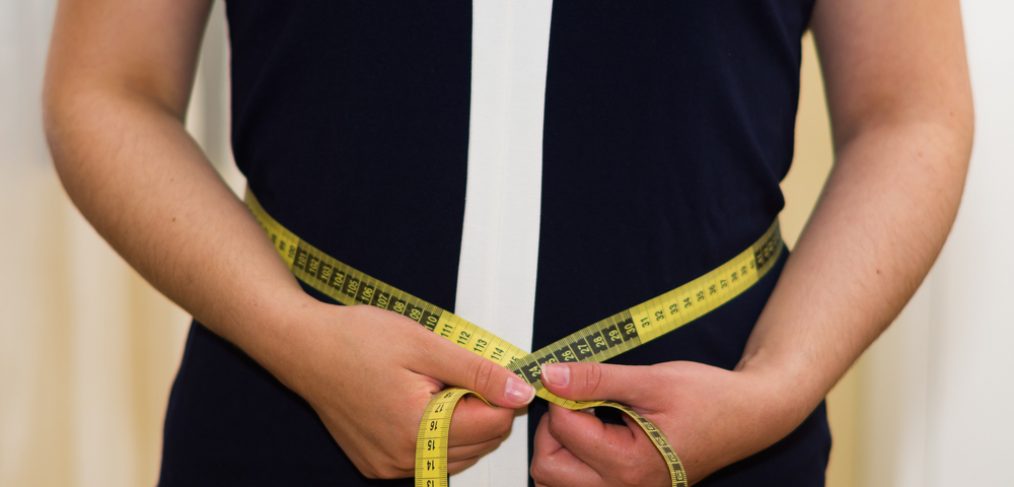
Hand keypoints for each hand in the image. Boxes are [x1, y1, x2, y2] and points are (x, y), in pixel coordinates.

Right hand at [280, 302, 534, 478]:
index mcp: (417, 430)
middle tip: (456, 372)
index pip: (494, 425)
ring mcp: (388, 467)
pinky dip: (438, 433)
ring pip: (458, 454)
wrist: (303, 348)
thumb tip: (521, 392)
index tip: (488, 368)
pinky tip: (419, 402)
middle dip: (482, 408)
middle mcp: (402, 459)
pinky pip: (429, 457)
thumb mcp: (425, 345)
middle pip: (480, 443)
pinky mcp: (377, 465)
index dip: (501, 393)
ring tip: (435, 385)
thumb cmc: (357, 339)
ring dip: (462, 422)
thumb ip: (477, 372)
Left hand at [530, 361, 807, 485]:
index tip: (575, 377)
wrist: (748, 417)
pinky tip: (592, 435)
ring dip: (558, 448)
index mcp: (630, 464)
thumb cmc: (709, 398)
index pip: (564, 430)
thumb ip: (597, 379)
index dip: (562, 396)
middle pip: (547, 469)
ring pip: (556, 482)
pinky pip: (576, 485)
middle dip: (551, 429)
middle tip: (575, 400)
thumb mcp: (651, 380)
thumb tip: (551, 374)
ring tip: (585, 418)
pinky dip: (571, 461)